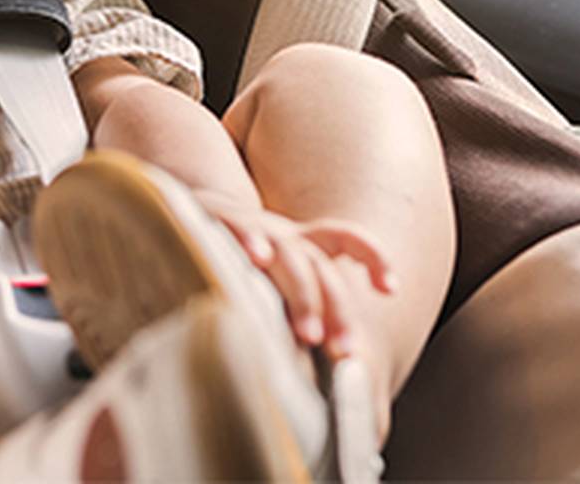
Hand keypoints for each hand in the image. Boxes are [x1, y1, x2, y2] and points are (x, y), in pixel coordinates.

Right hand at [195, 194, 397, 359]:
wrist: (189, 210)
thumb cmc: (238, 257)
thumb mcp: (275, 274)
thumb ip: (299, 307)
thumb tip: (329, 369)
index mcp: (301, 243)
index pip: (346, 238)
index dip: (373, 256)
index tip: (390, 289)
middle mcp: (283, 234)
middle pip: (321, 267)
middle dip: (337, 309)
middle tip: (345, 352)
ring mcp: (254, 227)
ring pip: (289, 256)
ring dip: (303, 295)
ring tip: (310, 335)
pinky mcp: (220, 219)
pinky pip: (239, 228)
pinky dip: (251, 240)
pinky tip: (257, 258)